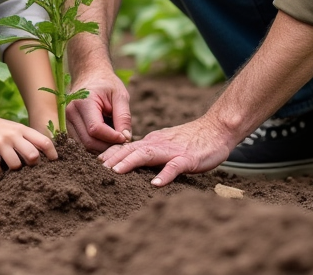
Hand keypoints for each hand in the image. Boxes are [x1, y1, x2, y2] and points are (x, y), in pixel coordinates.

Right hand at [0, 109, 57, 173]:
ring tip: (6, 168)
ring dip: (13, 171)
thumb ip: (24, 138)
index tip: (53, 163)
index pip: (44, 141)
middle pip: (33, 156)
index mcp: (21, 129)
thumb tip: (40, 156)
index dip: (52, 154)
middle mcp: (12, 135)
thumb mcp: (11, 128)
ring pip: (16, 165)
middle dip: (32, 166)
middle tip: (26, 169)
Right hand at [65, 66, 132, 152]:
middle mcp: (71, 113)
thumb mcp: (120, 96)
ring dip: (101, 147)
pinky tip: (105, 138)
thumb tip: (126, 138)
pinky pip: (82, 142)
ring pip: (84, 145)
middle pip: (88, 141)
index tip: (125, 138)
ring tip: (114, 139)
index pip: (95, 129)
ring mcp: (67, 121)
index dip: (112, 137)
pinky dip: (95, 144)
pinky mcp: (68, 127)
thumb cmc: (107, 84)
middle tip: (122, 142)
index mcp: (83, 102)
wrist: (90, 75)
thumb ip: (123, 117)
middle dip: (107, 146)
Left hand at [97, 116, 236, 186]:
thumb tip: (132, 162)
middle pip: (132, 149)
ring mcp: (172, 151)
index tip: (95, 163)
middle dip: (113, 159)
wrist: (216, 129)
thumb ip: (151, 151)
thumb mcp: (166, 144)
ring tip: (116, 173)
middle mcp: (158, 144)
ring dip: (130, 163)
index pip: (127, 147)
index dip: (111, 154)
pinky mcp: (188, 159)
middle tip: (97, 170)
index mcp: (152, 141)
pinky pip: (175, 167)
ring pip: (147, 155)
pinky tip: (156, 183)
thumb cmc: (192, 140)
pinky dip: (165, 174)